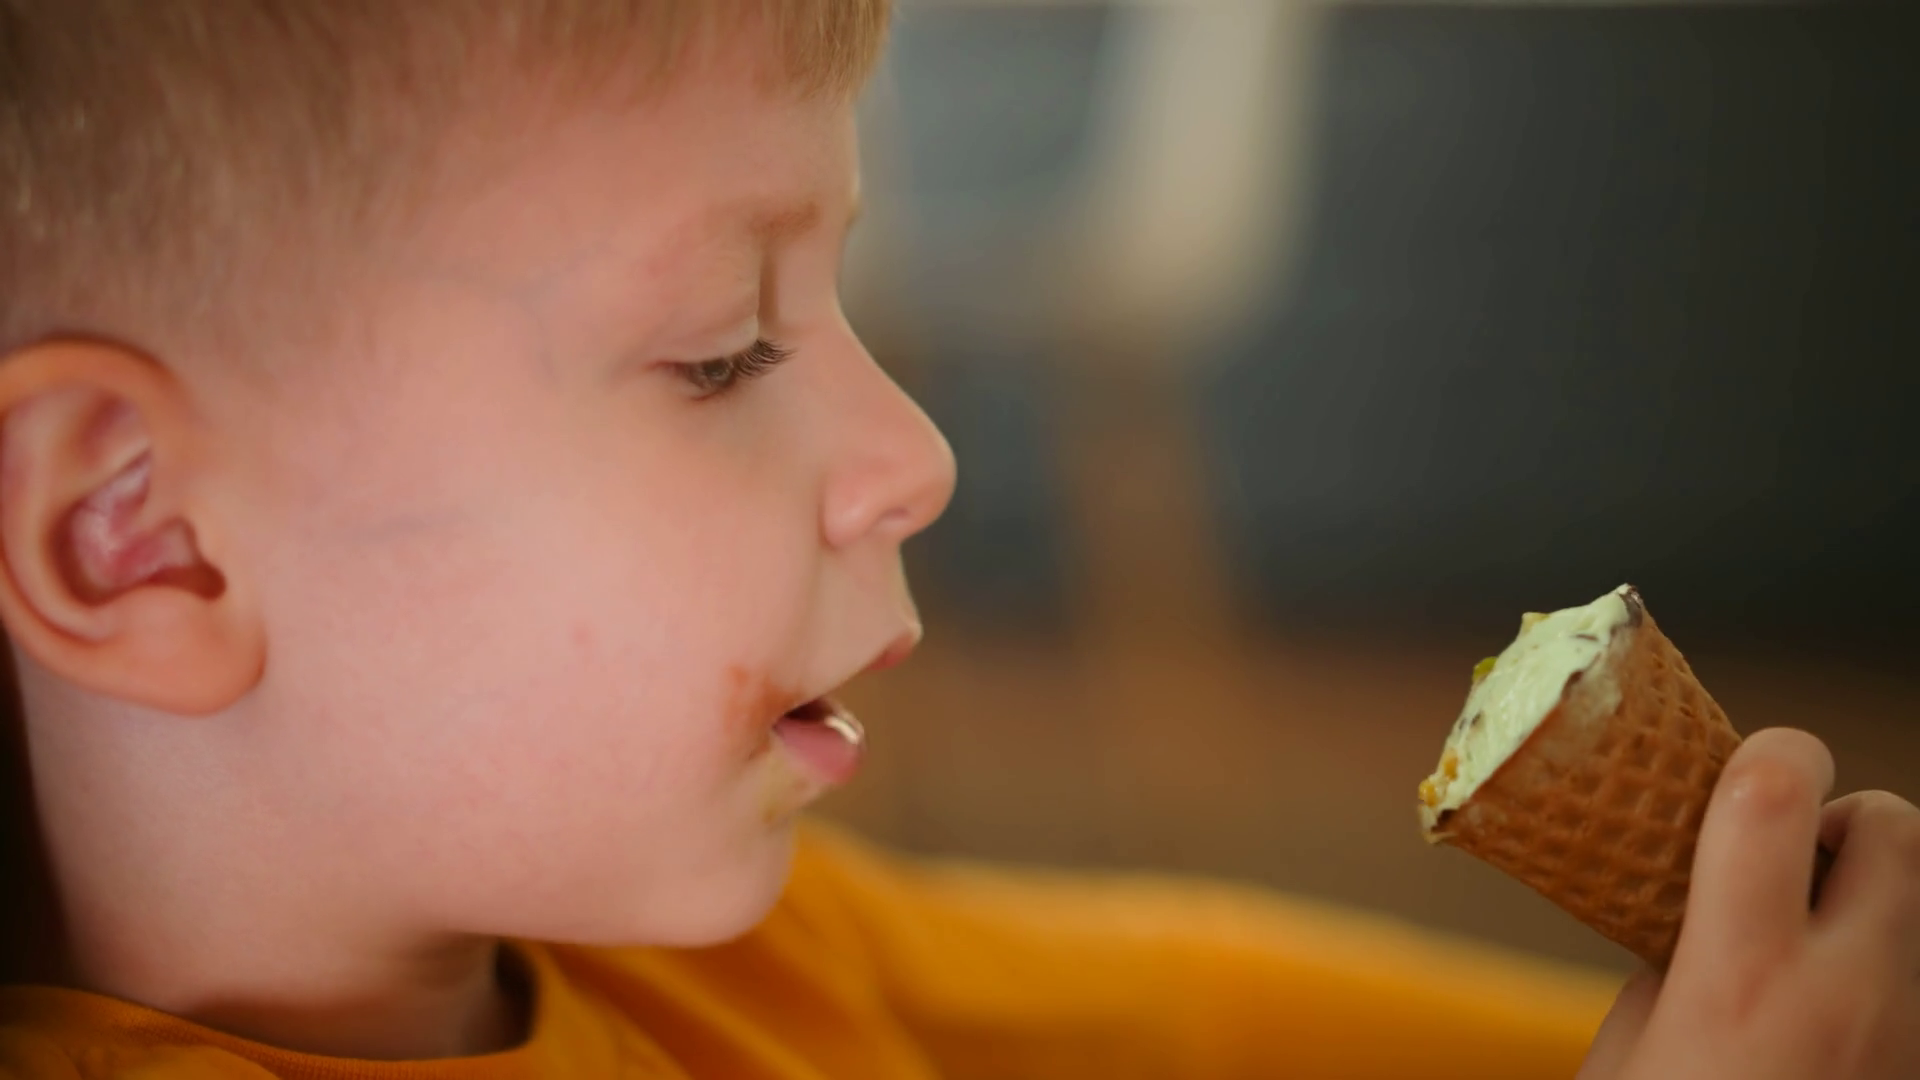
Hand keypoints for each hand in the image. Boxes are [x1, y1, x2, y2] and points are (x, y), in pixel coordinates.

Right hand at [1577, 728, 1919, 1079]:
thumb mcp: (1625, 1057)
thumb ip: (1662, 972)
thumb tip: (1682, 920)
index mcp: (1743, 978)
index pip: (1777, 796)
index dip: (1770, 751)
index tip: (1748, 762)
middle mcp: (1845, 997)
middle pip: (1897, 830)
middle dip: (1847, 815)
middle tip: (1789, 850)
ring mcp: (1904, 1037)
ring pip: (1917, 902)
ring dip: (1867, 894)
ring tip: (1804, 935)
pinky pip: (1913, 979)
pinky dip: (1871, 968)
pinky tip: (1821, 1011)